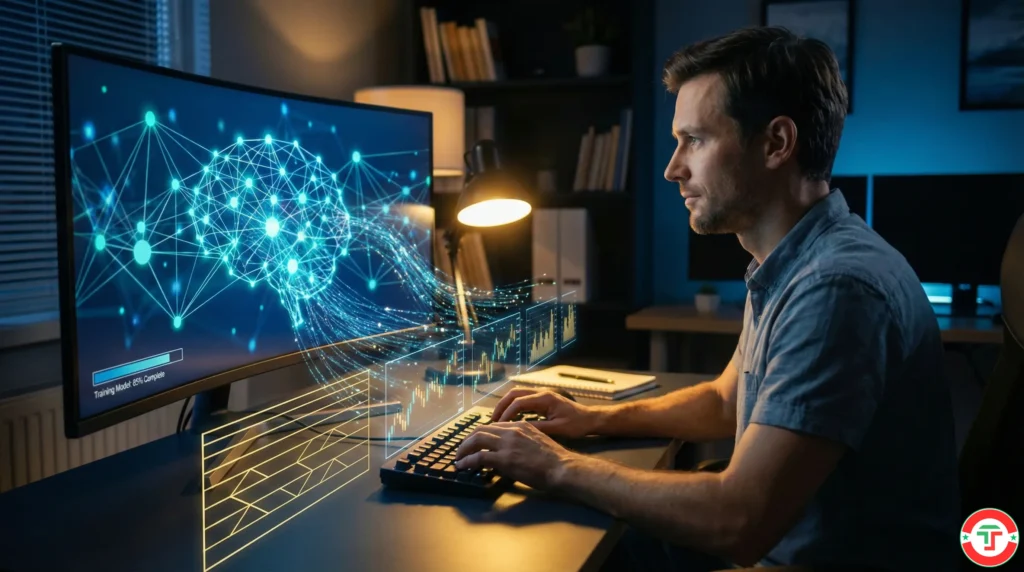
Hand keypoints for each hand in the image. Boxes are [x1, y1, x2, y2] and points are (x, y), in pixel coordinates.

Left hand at [454, 422, 576, 490]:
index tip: (475, 443)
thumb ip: (521, 441)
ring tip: (458, 458)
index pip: (493, 426)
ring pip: (476, 440)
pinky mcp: (504, 459)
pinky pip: (478, 457)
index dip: (481, 434)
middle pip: (481, 430)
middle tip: (461, 449)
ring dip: (463, 449)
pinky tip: (462, 466)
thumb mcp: (537, 441)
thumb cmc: (554, 459)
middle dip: (467, 440)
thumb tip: (508, 450)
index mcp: (520, 425)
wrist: (562, 467)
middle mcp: (512, 430)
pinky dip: (467, 461)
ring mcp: (507, 444)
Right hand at [492, 388, 599, 437]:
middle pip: (514, 394)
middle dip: (501, 406)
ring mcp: (541, 395)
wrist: (590, 419)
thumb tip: (518, 431)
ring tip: (497, 420)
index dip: (506, 413)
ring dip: (506, 405)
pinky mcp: (542, 400)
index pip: (518, 402)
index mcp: (544, 398)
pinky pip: (523, 399)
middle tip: (492, 421)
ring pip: (517, 394)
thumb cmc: (577, 425)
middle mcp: (541, 393)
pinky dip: (513, 407)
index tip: (498, 426)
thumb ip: (539, 428)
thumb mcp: (558, 429)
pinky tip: (509, 420)